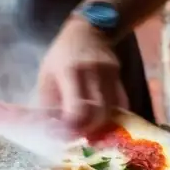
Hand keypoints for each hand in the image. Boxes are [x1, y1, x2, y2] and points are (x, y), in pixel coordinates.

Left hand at [36, 19, 128, 134]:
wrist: (88, 31)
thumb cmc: (61, 56)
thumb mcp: (47, 76)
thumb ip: (49, 104)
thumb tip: (52, 131)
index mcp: (70, 72)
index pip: (77, 108)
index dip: (73, 128)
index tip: (66, 136)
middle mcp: (93, 72)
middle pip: (99, 113)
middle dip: (90, 131)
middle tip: (80, 139)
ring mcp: (109, 73)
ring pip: (113, 110)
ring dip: (102, 126)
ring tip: (92, 133)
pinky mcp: (120, 75)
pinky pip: (122, 103)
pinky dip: (114, 116)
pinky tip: (105, 121)